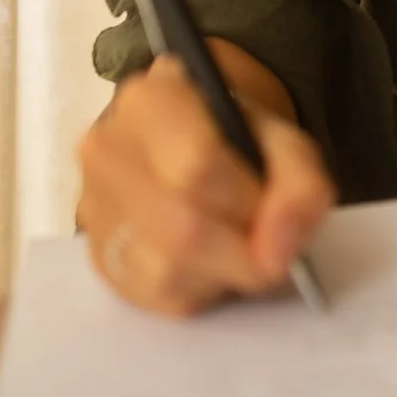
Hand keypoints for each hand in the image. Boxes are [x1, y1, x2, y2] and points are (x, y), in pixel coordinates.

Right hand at [75, 52, 334, 317]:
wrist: (191, 151)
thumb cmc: (238, 141)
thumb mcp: (284, 141)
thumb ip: (300, 186)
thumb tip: (278, 254)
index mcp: (149, 100)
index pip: (197, 167)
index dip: (249, 203)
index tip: (277, 210)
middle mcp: (107, 151)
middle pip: (185, 229)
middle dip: (244, 246)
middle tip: (267, 236)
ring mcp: (96, 209)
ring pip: (170, 270)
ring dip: (225, 271)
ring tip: (238, 243)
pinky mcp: (102, 261)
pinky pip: (163, 296)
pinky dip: (205, 288)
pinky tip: (212, 261)